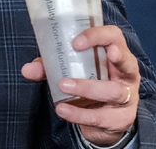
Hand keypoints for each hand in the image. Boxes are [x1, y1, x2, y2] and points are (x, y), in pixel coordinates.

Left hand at [21, 25, 139, 146]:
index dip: (97, 35)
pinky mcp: (121, 119)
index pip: (114, 36)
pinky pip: (101, 116)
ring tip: (63, 85)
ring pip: (114, 91)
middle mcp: (127, 73)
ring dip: (87, 87)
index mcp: (115, 54)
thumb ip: (50, 68)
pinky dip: (80, 114)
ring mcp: (128, 97)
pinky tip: (63, 110)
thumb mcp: (70, 71)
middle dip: (110, 57)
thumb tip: (27, 69)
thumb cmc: (89, 83)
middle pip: (126, 61)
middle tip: (79, 50)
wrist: (104, 120)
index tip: (75, 41)